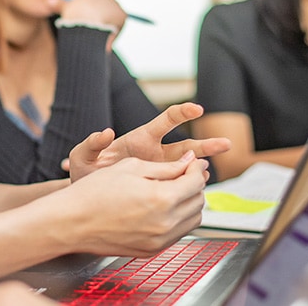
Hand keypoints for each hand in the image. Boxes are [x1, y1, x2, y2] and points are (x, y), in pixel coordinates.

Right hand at [47, 0, 125, 51]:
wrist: (87, 23)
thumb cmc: (75, 14)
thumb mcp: (65, 8)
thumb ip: (58, 4)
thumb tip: (48, 2)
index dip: (89, 11)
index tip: (85, 20)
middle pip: (105, 8)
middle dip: (99, 18)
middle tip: (91, 30)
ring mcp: (117, 4)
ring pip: (111, 18)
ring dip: (105, 26)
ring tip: (95, 34)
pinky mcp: (123, 15)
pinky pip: (118, 26)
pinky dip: (112, 33)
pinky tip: (104, 36)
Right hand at [51, 152, 208, 256]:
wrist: (71, 222)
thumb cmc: (93, 192)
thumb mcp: (131, 168)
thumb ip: (165, 167)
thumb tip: (187, 163)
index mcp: (161, 198)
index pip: (196, 182)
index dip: (197, 168)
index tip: (194, 162)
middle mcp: (164, 223)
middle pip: (199, 201)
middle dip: (195, 185)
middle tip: (184, 174)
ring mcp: (159, 240)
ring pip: (192, 220)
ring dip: (189, 203)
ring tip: (173, 190)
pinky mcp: (152, 250)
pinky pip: (178, 234)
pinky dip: (178, 219)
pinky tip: (162, 207)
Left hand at [67, 102, 230, 181]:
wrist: (87, 198)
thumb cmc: (86, 173)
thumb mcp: (82, 157)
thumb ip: (91, 144)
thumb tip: (106, 132)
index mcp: (141, 138)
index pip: (166, 121)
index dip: (182, 113)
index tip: (197, 109)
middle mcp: (155, 153)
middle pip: (186, 146)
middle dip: (206, 145)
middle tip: (225, 144)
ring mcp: (158, 171)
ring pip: (186, 168)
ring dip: (202, 168)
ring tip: (213, 172)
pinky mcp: (157, 187)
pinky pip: (177, 186)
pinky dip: (187, 187)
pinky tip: (196, 192)